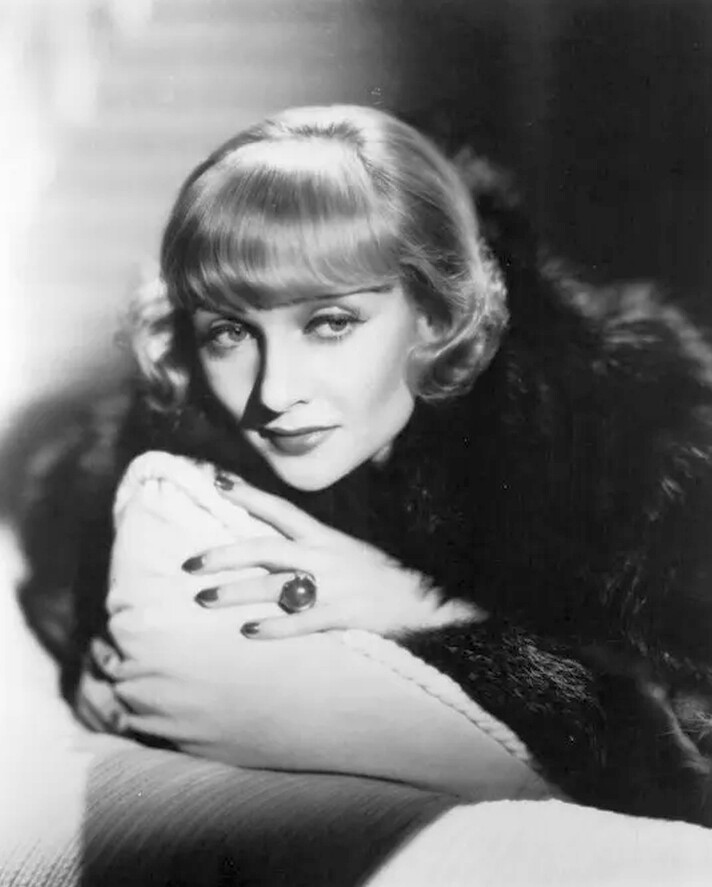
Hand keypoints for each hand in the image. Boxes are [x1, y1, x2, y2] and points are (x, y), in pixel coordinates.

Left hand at [183, 474, 483, 639]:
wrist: (422, 596)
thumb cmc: (378, 571)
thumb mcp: (344, 548)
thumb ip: (308, 546)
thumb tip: (269, 546)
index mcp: (322, 535)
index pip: (278, 509)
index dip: (246, 495)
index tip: (215, 482)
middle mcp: (322, 556)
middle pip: (264, 549)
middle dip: (224, 556)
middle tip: (190, 564)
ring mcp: (330, 585)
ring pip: (273, 587)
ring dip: (235, 593)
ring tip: (203, 599)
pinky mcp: (340, 614)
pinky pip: (300, 622)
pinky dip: (273, 627)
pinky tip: (248, 632)